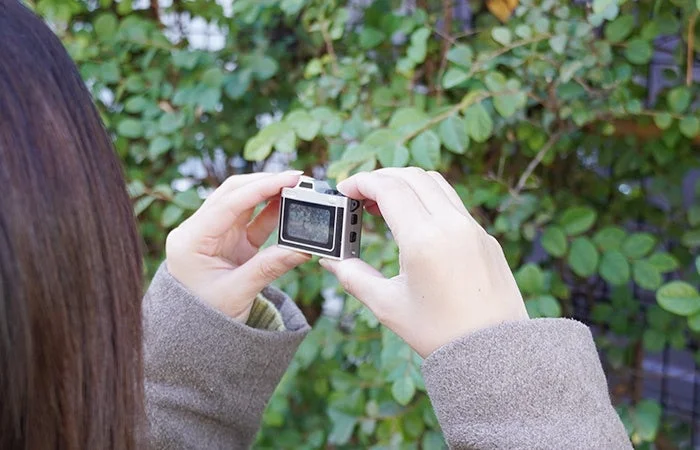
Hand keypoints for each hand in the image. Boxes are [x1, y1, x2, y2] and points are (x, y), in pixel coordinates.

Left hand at [165, 171, 309, 321]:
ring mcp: (215, 234)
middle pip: (234, 193)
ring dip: (271, 194)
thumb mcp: (237, 293)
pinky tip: (291, 207)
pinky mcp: (230, 241)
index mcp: (190, 239)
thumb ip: (269, 267)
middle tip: (298, 179)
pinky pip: (253, 220)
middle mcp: (199, 230)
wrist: (194, 338)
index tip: (290, 178)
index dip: (261, 187)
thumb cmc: (204, 318)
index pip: (228, 202)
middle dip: (266, 183)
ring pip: (244, 202)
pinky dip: (272, 212)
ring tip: (299, 190)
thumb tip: (303, 248)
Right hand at [319, 168, 528, 356]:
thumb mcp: (388, 306)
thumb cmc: (439, 333)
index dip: (361, 182)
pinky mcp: (484, 237)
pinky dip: (428, 197)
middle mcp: (451, 224)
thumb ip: (353, 277)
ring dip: (406, 183)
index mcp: (423, 239)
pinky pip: (452, 202)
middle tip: (359, 195)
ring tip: (384, 203)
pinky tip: (414, 220)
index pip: (388, 188)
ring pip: (435, 183)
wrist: (492, 352)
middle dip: (380, 178)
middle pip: (411, 177)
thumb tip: (330, 260)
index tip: (344, 190)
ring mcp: (472, 228)